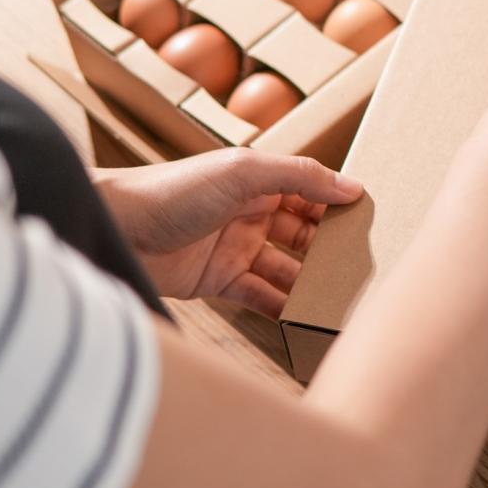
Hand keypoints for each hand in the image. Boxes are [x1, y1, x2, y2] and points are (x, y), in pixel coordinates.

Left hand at [95, 150, 363, 317]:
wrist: (115, 229)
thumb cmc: (173, 190)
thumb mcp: (244, 171)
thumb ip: (300, 177)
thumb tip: (353, 186)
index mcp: (259, 180)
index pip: (311, 190)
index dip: (339, 203)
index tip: (372, 220)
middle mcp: (251, 212)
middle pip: (305, 232)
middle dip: (332, 247)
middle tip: (365, 263)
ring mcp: (236, 248)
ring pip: (288, 267)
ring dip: (312, 280)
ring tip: (343, 295)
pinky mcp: (219, 281)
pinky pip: (261, 296)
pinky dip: (284, 306)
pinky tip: (306, 315)